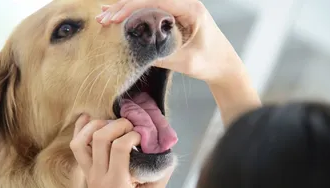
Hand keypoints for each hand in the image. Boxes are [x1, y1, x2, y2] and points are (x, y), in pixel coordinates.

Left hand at [70, 115, 172, 187]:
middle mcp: (99, 176)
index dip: (132, 135)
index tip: (142, 137)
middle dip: (117, 124)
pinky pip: (76, 147)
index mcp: (117, 181)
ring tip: (111, 123)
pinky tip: (87, 118)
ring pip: (80, 141)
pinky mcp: (85, 170)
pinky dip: (80, 129)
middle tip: (130, 127)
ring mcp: (89, 173)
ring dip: (95, 126)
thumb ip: (161, 172)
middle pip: (99, 138)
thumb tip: (163, 148)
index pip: (119, 147)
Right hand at [95, 0, 259, 125]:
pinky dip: (135, 13)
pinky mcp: (176, 17)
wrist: (225, 66)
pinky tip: (119, 15)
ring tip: (105, 17)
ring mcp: (180, 9)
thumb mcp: (186, 62)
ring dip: (126, 10)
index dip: (131, 7)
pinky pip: (153, 10)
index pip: (155, 0)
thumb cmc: (211, 62)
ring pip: (148, 3)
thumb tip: (135, 54)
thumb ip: (162, 56)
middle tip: (104, 19)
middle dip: (124, 8)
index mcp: (191, 9)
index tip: (114, 18)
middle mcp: (185, 4)